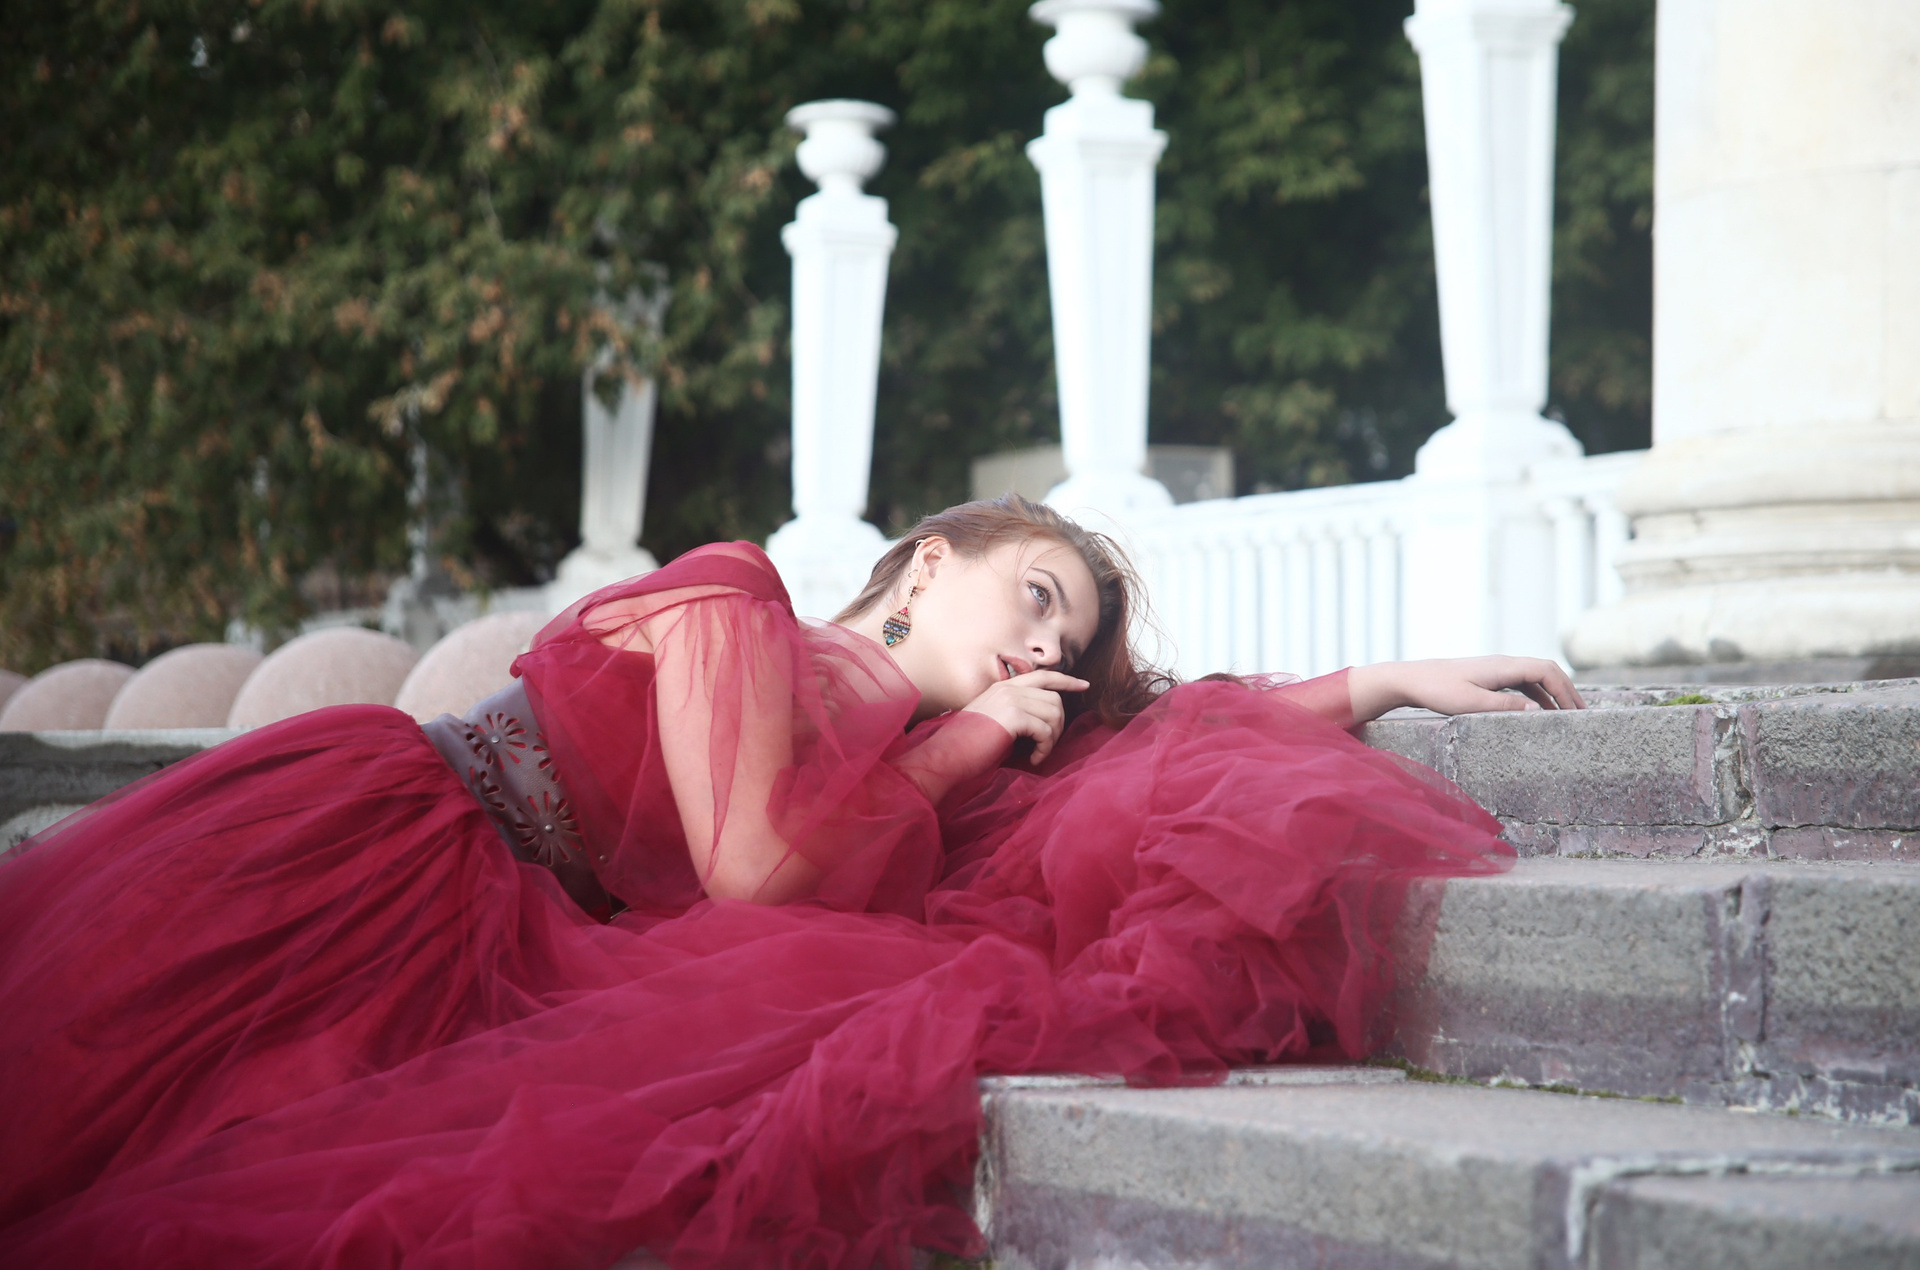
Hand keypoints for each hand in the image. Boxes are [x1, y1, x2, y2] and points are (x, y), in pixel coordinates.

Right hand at [960, 669, 1088, 764]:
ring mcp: (1009, 699)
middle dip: (1059, 723)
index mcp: (1002, 687)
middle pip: (1054, 697)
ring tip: (1039, 753)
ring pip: (1053, 713)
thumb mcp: (994, 721)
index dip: (1066, 680)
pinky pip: (1045, 730)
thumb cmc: (967, 746)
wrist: (946, 755)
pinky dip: (1045, 748)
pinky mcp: (1012, 716)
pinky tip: (1034, 759)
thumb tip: (1043, 719)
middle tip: (1047, 745)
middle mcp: (1007, 688)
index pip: (1043, 675)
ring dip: (1052, 738)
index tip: (1084, 685)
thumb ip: (1016, 712)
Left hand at [1349, 656, 1585, 721]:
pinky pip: (1522, 683)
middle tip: (1583, 715)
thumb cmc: (1438, 691)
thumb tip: (1538, 712)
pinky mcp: (1490, 677)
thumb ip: (1505, 707)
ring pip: (1536, 678)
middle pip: (1547, 672)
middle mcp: (1504, 663)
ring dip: (1554, 695)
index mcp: (1503, 666)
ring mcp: (1498, 669)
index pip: (1547, 671)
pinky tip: (1542, 713)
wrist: (1412, 679)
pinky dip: (1538, 696)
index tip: (1578, 711)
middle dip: (1567, 692)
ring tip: (1568, 717)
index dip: (1566, 690)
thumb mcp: (1471, 703)